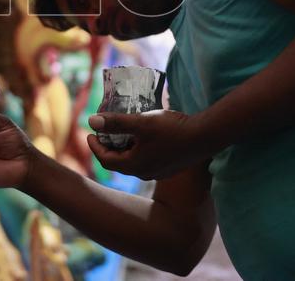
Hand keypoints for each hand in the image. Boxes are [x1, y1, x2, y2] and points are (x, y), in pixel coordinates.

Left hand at [86, 110, 216, 179]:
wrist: (205, 137)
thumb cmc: (172, 129)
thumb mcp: (141, 122)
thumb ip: (116, 122)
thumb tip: (91, 121)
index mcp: (134, 165)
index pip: (106, 160)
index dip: (95, 147)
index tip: (89, 133)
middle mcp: (144, 173)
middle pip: (118, 162)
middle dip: (108, 146)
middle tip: (103, 131)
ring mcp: (158, 171)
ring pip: (133, 161)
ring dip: (124, 147)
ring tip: (121, 131)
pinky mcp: (168, 167)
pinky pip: (145, 160)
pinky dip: (137, 149)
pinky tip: (143, 136)